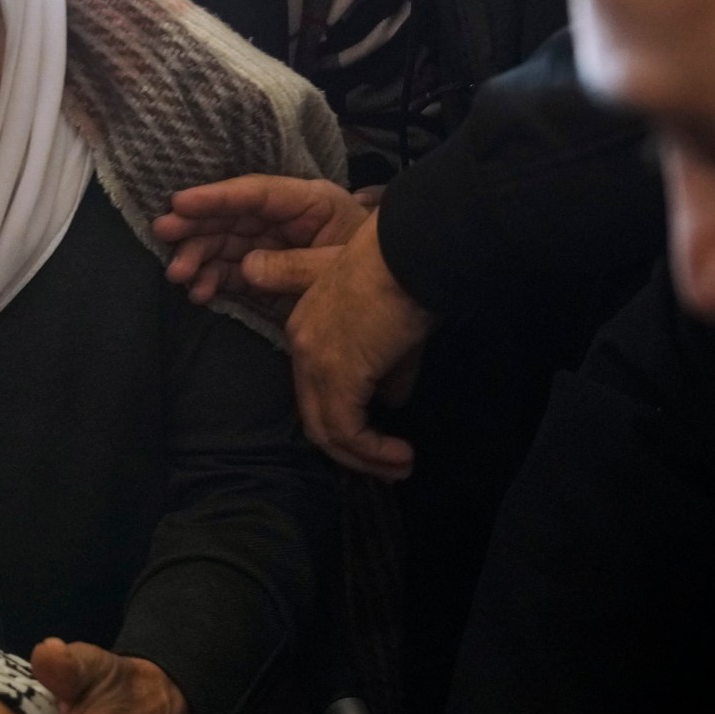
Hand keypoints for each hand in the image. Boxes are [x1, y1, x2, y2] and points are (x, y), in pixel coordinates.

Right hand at [152, 176, 374, 304]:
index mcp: (311, 203)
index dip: (218, 196)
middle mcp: (287, 218)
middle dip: (197, 226)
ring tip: (179, 277)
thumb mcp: (342, 266)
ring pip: (228, 244)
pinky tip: (199, 292)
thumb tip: (247, 267)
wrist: (406, 292)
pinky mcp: (270, 271)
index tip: (180, 202)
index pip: (259, 193)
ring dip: (199, 257)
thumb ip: (296, 267)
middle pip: (235, 216)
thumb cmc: (384, 270)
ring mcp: (276, 244)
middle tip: (163, 236)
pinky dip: (214, 280)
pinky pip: (234, 271)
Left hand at [280, 213, 434, 479]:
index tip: (379, 436)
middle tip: (389, 464)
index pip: (316, 387)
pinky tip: (401, 456)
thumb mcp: (392, 320)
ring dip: (365, 458)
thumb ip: (387, 364)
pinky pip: (348, 431)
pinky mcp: (338, 373)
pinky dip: (373, 452)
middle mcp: (302, 343)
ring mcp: (315, 359)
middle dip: (352, 449)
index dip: (345, 418)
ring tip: (400, 467)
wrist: (412, 246)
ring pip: (328, 431)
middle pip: (315, 414)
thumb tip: (393, 399)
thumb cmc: (408, 268)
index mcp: (307, 324)